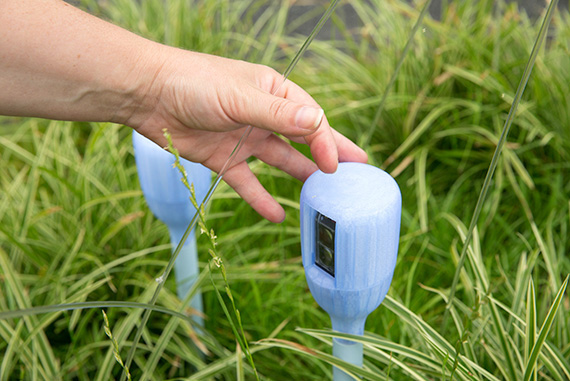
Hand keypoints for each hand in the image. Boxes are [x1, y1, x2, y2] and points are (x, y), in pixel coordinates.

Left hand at [130, 48, 366, 222]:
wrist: (148, 94)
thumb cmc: (195, 83)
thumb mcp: (240, 97)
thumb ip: (278, 115)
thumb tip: (319, 124)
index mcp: (274, 91)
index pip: (310, 119)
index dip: (326, 142)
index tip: (336, 165)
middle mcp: (263, 114)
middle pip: (302, 139)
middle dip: (327, 154)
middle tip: (356, 170)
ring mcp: (244, 137)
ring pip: (279, 161)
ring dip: (299, 178)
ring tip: (323, 198)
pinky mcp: (224, 158)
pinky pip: (248, 181)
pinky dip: (260, 198)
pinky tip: (278, 215)